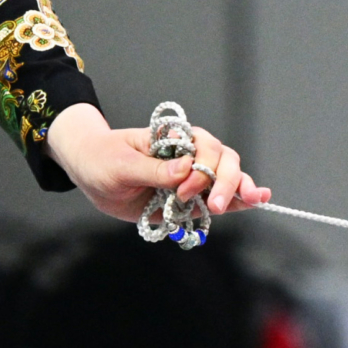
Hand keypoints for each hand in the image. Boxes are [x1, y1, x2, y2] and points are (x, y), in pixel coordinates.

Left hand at [46, 102, 271, 223]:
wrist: (89, 172)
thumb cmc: (101, 159)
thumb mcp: (120, 165)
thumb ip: (153, 170)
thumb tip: (185, 170)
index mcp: (172, 140)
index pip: (204, 147)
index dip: (201, 170)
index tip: (184, 190)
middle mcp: (187, 155)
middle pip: (223, 161)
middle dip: (226, 182)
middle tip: (214, 206)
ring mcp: (191, 177)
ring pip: (228, 178)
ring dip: (240, 190)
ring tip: (252, 201)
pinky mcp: (190, 198)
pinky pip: (220, 198)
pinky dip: (240, 201)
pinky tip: (258, 200)